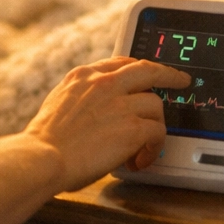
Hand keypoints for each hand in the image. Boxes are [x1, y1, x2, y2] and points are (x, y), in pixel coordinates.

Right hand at [23, 56, 190, 191]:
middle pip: (148, 70)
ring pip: (156, 105)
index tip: (147, 73)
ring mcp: (121, 104)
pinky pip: (158, 132)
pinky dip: (154, 148)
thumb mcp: (57, 104)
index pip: (120, 63)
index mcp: (83, 76)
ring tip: (144, 148)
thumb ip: (79, 99)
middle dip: (169, 74)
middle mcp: (104, 84)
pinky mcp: (133, 127)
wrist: (43, 157)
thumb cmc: (44, 142)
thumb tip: (91, 110)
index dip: (138, 68)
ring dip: (155, 127)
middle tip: (180, 80)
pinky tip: (141, 160)